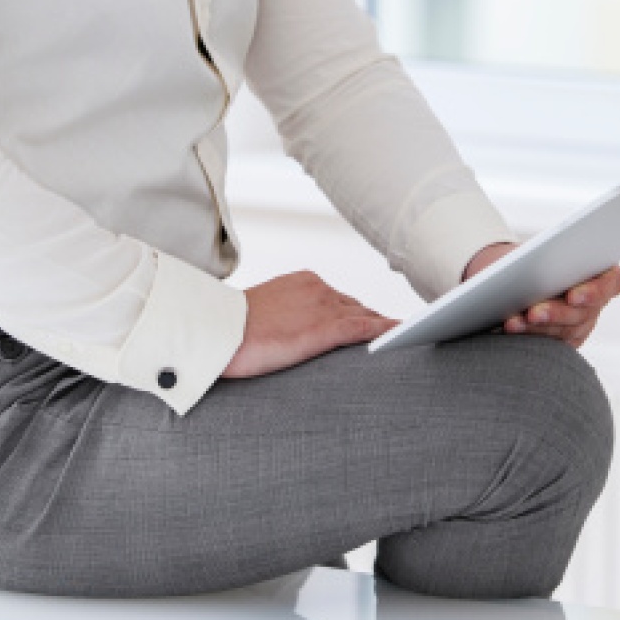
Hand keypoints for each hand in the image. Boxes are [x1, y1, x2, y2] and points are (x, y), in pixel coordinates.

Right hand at [220, 270, 398, 378]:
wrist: (217, 330)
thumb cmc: (232, 328)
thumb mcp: (266, 313)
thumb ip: (288, 315)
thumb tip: (296, 330)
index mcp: (303, 282)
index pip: (338, 299)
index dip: (357, 314)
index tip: (373, 323)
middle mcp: (317, 288)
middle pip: (355, 307)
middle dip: (373, 321)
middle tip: (393, 333)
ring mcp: (322, 306)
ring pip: (363, 316)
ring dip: (382, 328)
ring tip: (402, 337)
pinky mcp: (323, 328)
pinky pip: (363, 328)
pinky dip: (383, 331)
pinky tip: (398, 336)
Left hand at [462, 243, 619, 348]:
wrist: (521, 270)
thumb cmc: (537, 253)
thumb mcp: (544, 247)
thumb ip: (550, 252)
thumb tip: (533, 260)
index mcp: (602, 271)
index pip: (611, 282)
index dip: (595, 291)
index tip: (572, 296)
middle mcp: (596, 301)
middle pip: (583, 312)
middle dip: (555, 313)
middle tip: (533, 313)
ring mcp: (582, 323)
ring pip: (564, 331)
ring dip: (536, 328)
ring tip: (512, 322)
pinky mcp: (564, 339)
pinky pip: (549, 343)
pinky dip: (528, 336)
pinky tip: (510, 329)